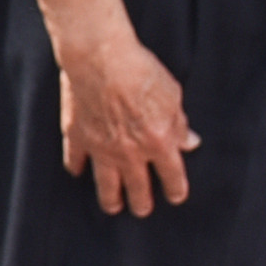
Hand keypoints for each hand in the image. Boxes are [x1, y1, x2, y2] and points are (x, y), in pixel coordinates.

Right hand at [53, 19, 196, 217]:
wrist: (99, 56)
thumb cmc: (139, 69)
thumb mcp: (172, 94)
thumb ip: (180, 124)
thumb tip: (190, 142)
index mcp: (159, 142)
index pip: (172, 176)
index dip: (176, 189)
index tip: (176, 196)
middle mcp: (130, 153)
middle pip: (138, 190)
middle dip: (142, 203)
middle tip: (142, 209)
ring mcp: (101, 148)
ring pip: (106, 187)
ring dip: (111, 200)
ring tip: (113, 207)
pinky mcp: (77, 137)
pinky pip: (75, 162)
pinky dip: (77, 168)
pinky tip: (78, 171)